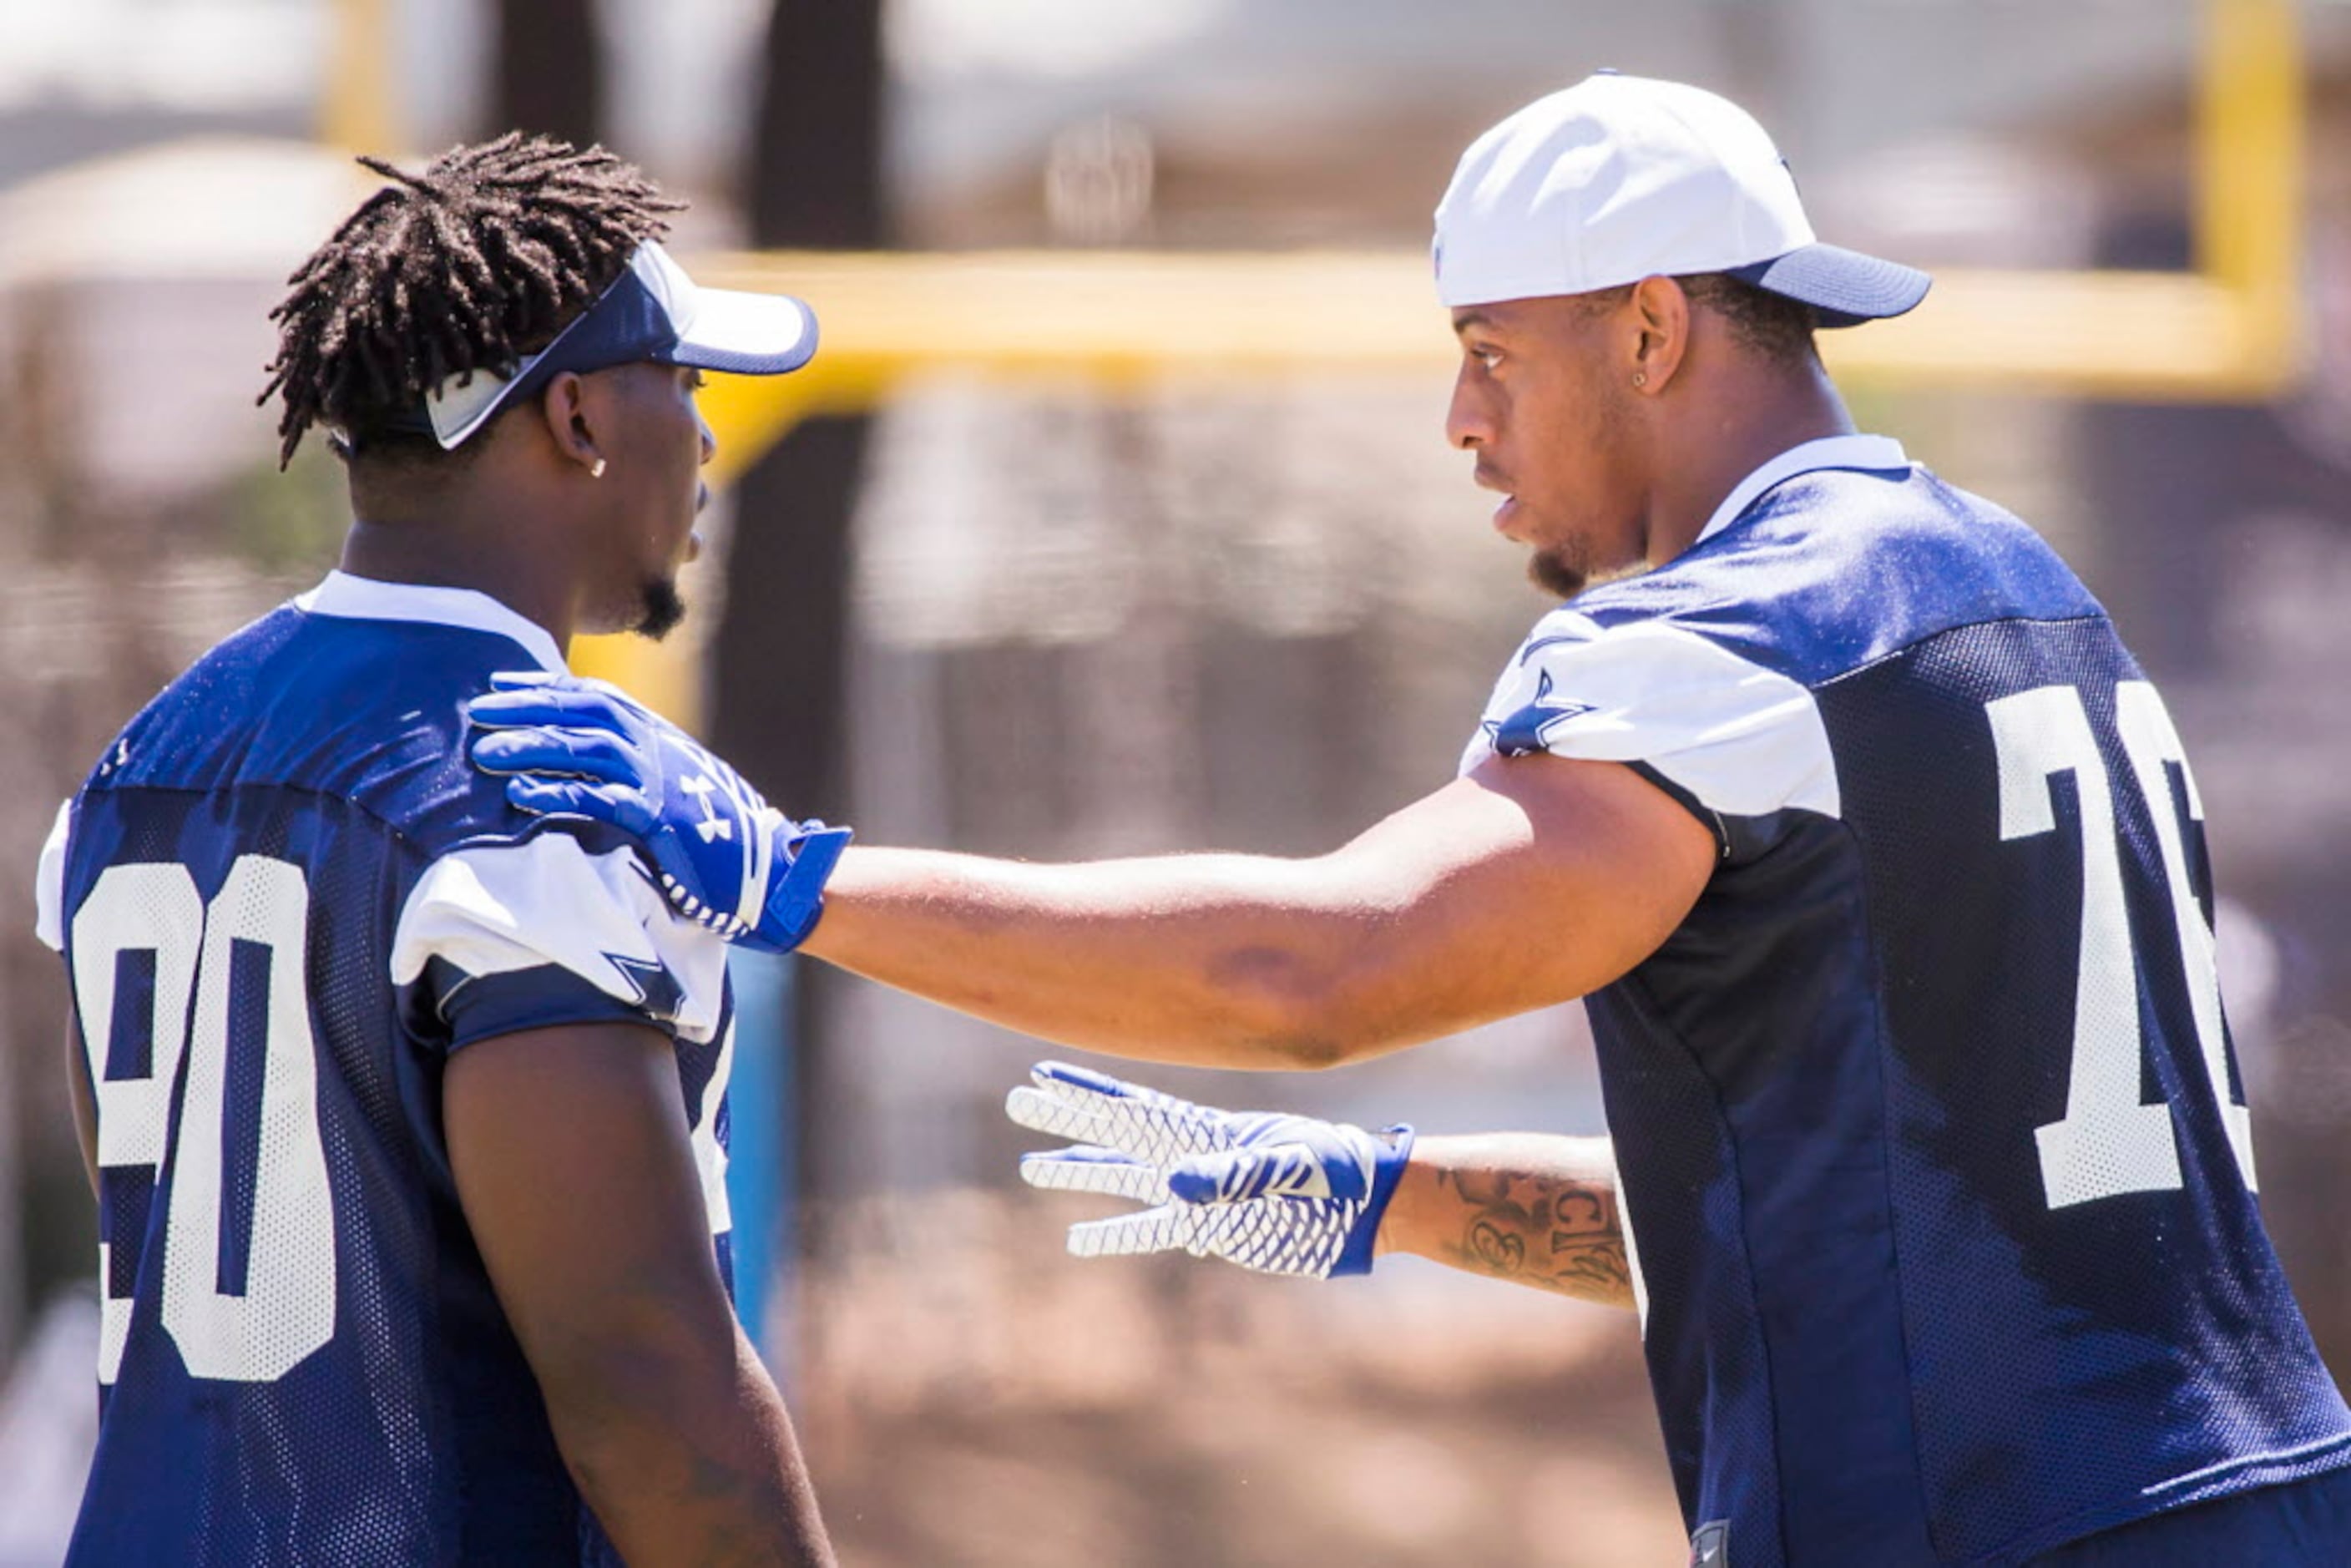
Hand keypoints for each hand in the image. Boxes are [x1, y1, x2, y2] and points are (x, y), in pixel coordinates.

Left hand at [466, 672, 851, 953]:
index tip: (500, 688)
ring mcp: (660, 780)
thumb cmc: (719, 836)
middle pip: (583, 712)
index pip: (595, 696)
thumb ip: (637, 769)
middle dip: (527, 708)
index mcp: (660, 735)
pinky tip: (521, 797)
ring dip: (531, 747)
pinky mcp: (660, 818)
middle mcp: (658, 747)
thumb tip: (585, 763)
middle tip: (477, 712)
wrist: (771, 870)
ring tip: (484, 752)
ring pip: (585, 749)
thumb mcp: (676, 787)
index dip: (546, 689)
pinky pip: (599, 799)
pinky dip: (557, 794)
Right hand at [1006, 1061, 1411, 1279]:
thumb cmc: (1332, 1173)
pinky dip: (1117, 1234)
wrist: (1367, 1206)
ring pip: (1124, 1179)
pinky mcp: (1212, 1226)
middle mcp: (1193, 1154)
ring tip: (1032, 1168)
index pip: (1133, 1108)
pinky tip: (1080, 1242)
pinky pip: (1152, 1230)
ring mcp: (1199, 1190)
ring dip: (1081, 1172)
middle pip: (1115, 1134)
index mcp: (1206, 1131)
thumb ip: (1229, 1176)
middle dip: (1066, 1120)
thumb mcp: (1285, 1169)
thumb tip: (1173, 1184)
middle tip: (1017, 1104)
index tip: (1041, 1073)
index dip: (1086, 1092)